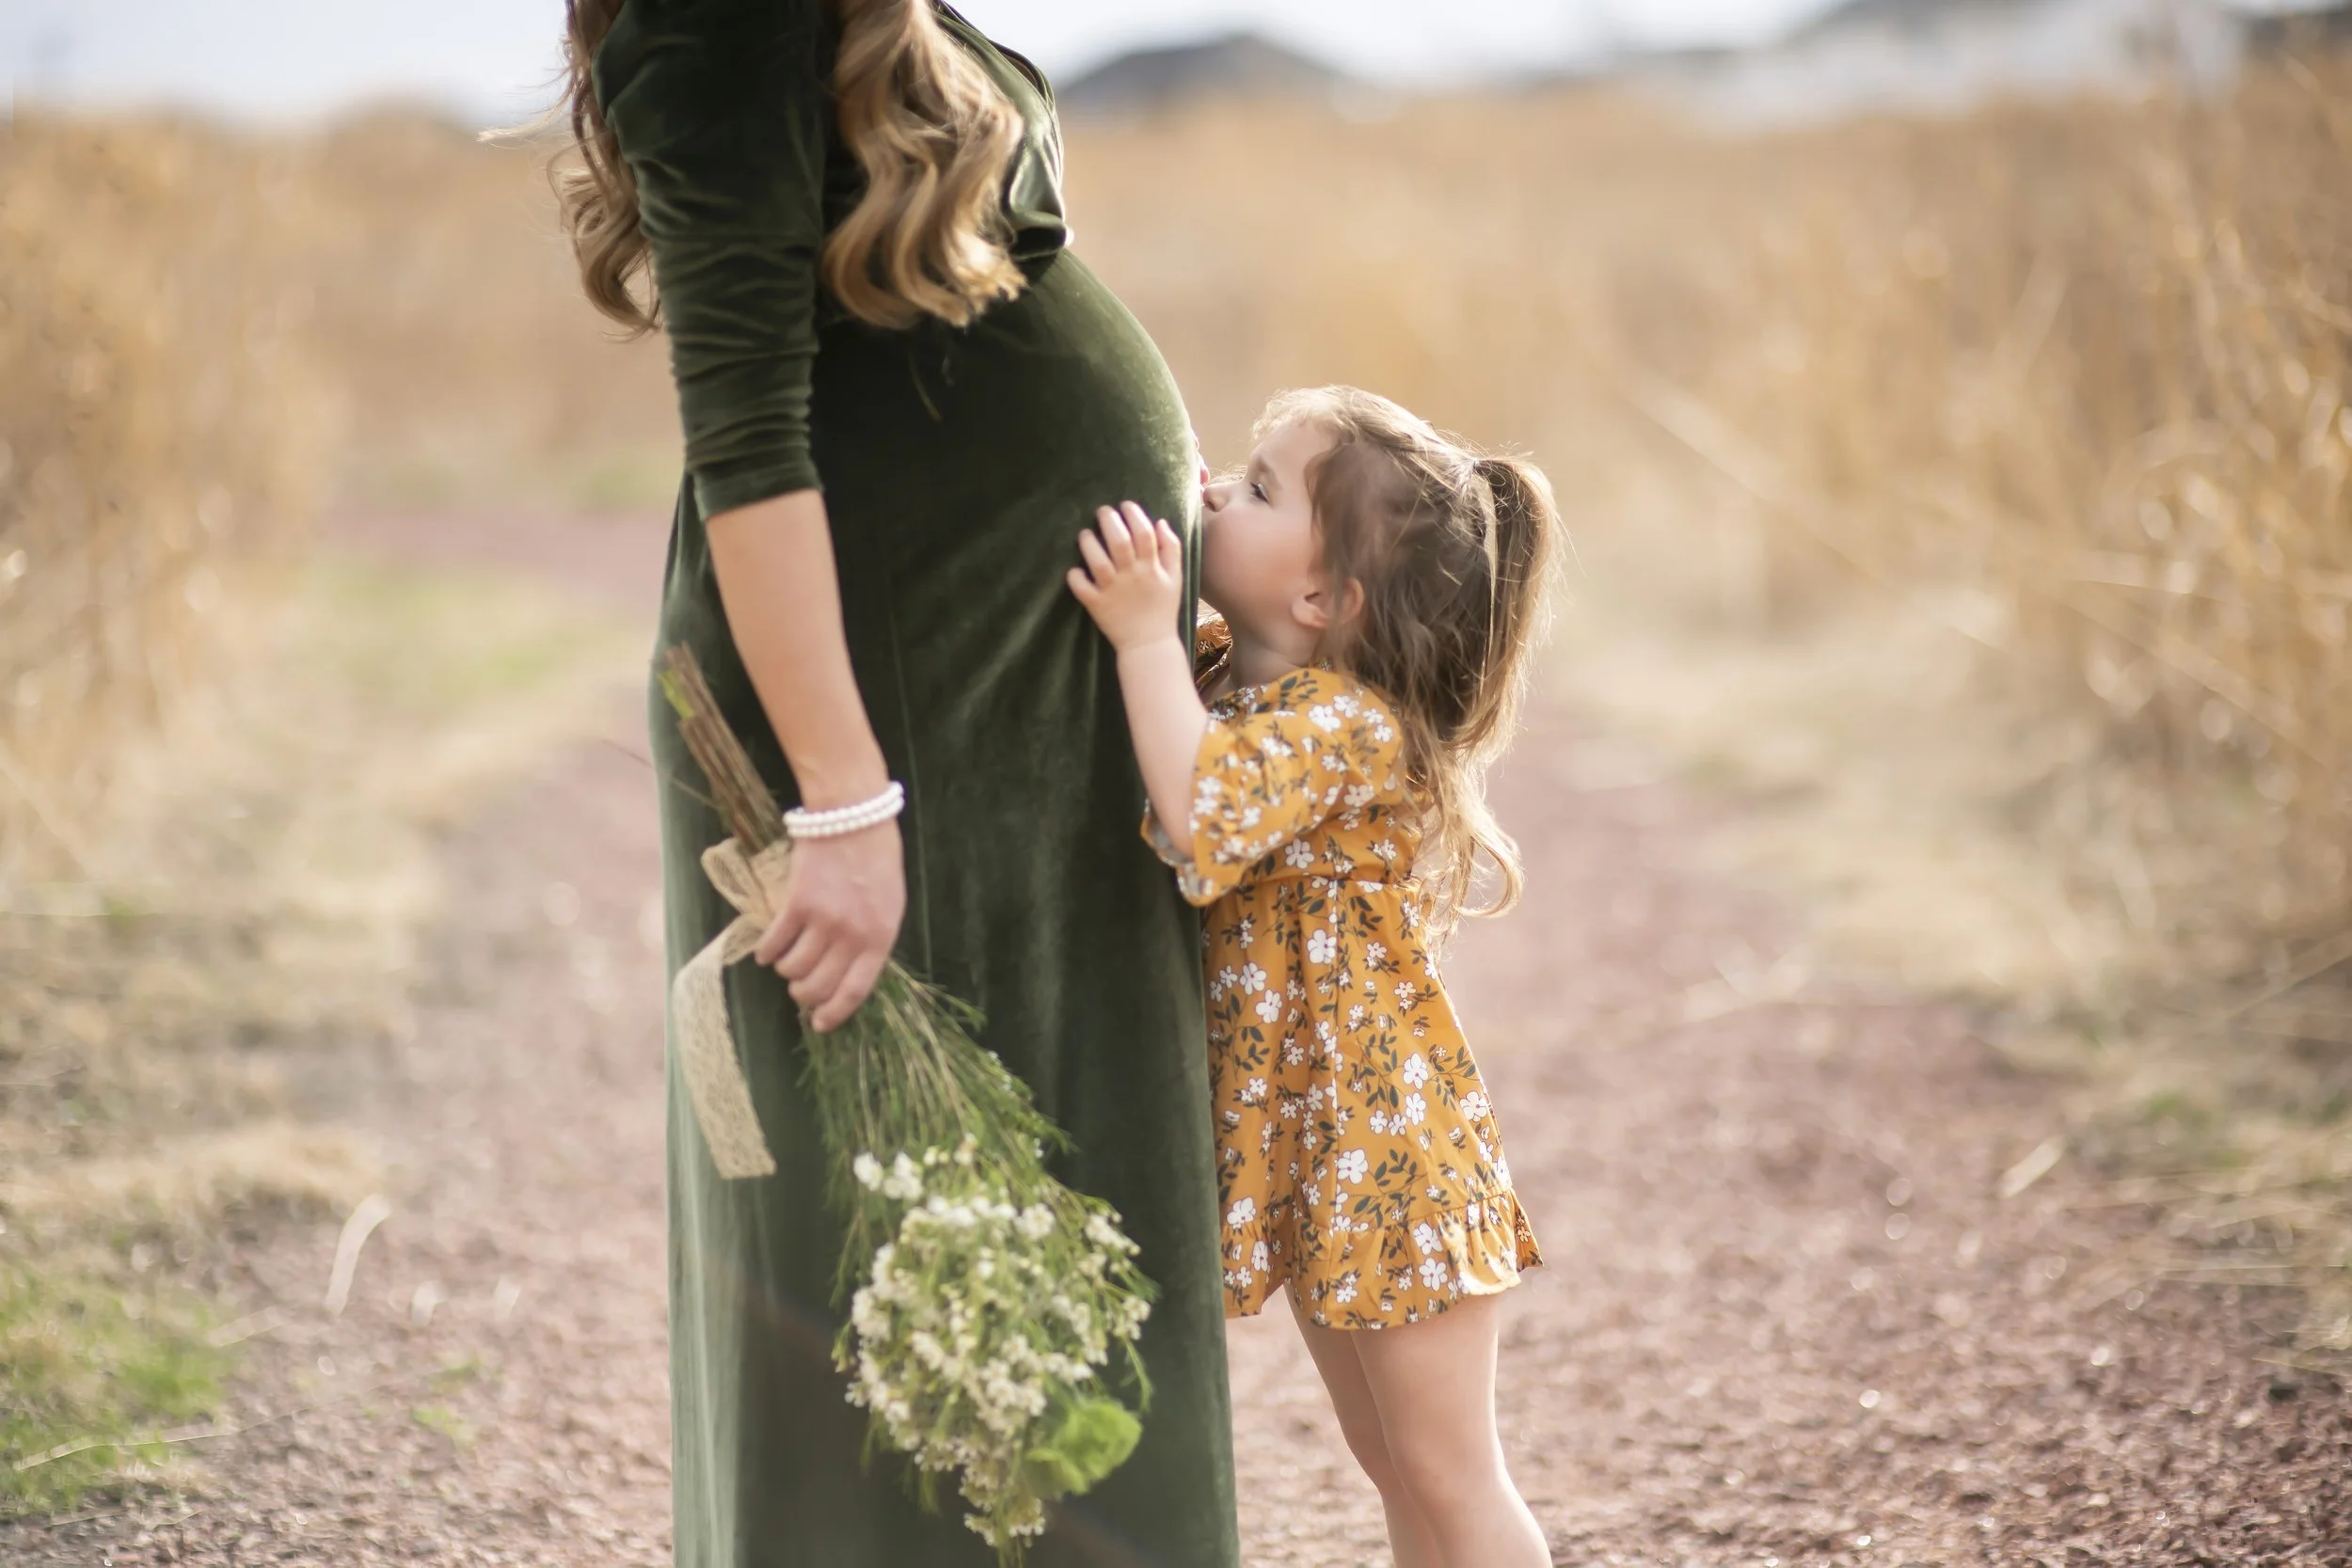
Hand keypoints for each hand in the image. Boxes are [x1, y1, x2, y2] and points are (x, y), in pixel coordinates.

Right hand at [751, 819, 905, 1031]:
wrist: (853, 817)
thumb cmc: (877, 861)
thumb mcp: (889, 905)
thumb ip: (871, 940)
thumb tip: (846, 974)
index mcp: (880, 937)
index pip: (855, 991)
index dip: (835, 1013)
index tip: (820, 1024)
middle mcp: (852, 935)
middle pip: (818, 986)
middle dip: (805, 994)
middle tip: (800, 987)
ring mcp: (824, 920)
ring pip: (793, 968)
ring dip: (786, 971)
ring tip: (787, 962)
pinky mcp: (797, 903)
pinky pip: (775, 943)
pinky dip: (767, 952)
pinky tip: (767, 951)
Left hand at [1068, 502, 1183, 652]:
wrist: (1149, 645)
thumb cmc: (1163, 608)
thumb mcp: (1176, 578)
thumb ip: (1172, 549)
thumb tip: (1160, 522)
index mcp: (1151, 569)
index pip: (1144, 534)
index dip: (1134, 515)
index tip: (1125, 505)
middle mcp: (1132, 577)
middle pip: (1119, 543)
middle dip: (1109, 521)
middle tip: (1102, 511)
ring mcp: (1113, 591)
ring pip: (1098, 562)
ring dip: (1089, 544)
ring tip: (1085, 534)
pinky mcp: (1097, 606)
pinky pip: (1082, 588)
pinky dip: (1075, 577)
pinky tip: (1074, 569)